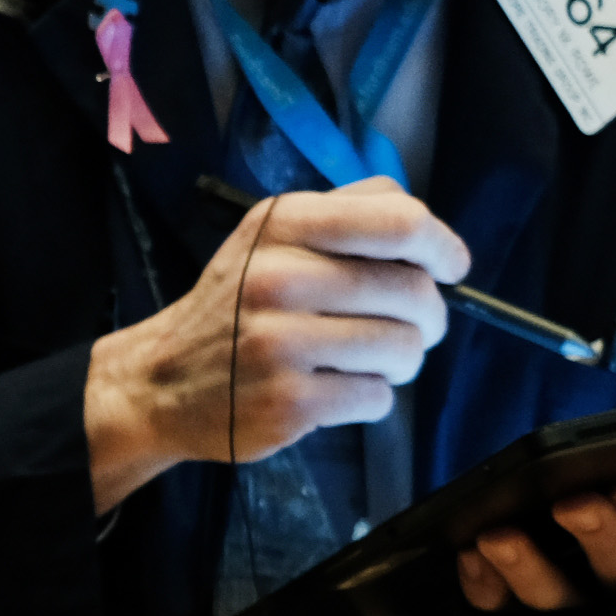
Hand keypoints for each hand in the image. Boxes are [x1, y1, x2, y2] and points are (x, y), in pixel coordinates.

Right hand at [81, 180, 469, 513]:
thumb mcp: (274, 236)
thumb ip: (348, 214)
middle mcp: (279, 277)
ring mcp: (281, 343)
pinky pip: (377, 397)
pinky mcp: (289, 402)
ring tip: (373, 360)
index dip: (442, 246)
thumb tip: (429, 231)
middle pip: (413, 292)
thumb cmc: (239, 303)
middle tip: (412, 328)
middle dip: (428, 316)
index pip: (399, 222)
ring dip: (404, 360)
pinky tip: (339, 389)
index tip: (450, 267)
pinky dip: (372, 397)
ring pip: (404, 348)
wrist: (164, 380)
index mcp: (283, 224)